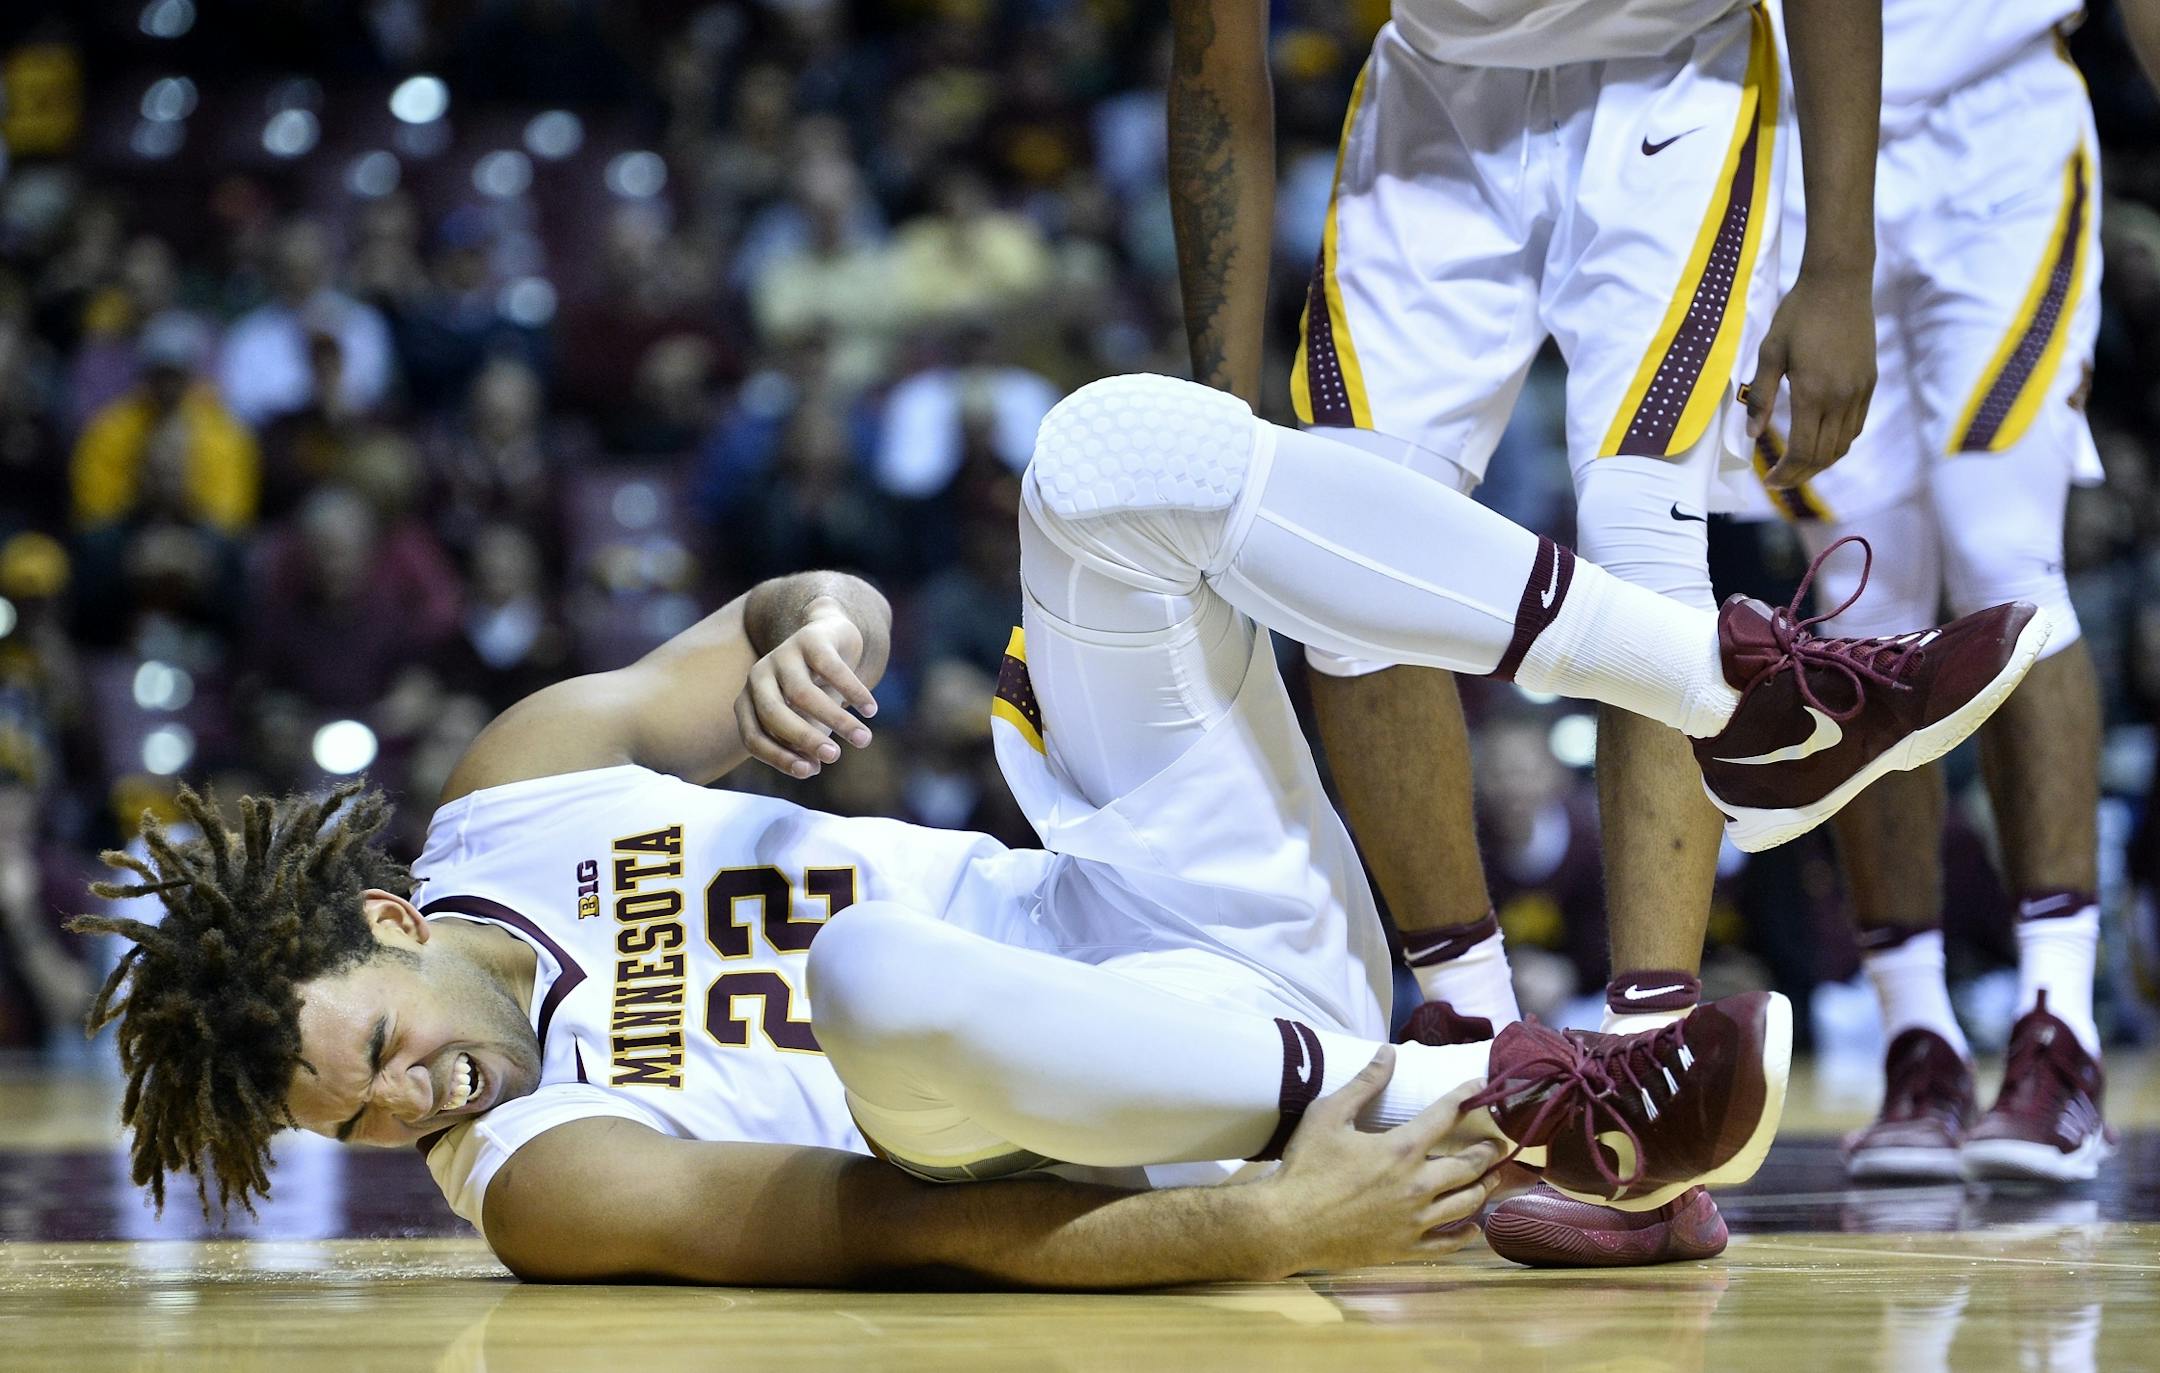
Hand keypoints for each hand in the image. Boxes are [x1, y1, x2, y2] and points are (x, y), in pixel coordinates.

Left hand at [733, 599, 878, 778]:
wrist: (826, 638)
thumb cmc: (814, 689)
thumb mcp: (806, 719)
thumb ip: (805, 742)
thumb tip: (811, 767)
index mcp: (748, 701)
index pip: (753, 737)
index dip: (779, 758)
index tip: (811, 771)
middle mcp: (758, 677)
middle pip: (773, 713)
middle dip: (804, 738)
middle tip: (834, 757)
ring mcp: (782, 655)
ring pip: (803, 693)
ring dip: (836, 719)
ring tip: (864, 739)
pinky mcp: (809, 639)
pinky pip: (831, 669)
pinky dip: (853, 691)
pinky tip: (871, 710)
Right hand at [1258, 1047, 1509, 1273]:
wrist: (1286, 1226)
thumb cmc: (1305, 1167)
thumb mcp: (1327, 1115)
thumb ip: (1364, 1083)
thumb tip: (1388, 1052)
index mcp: (1400, 1149)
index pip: (1445, 1115)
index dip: (1466, 1096)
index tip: (1481, 1086)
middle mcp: (1417, 1185)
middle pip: (1469, 1165)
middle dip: (1489, 1150)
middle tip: (1499, 1143)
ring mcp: (1415, 1220)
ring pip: (1467, 1203)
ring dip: (1484, 1187)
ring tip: (1491, 1178)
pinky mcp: (1406, 1248)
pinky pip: (1449, 1242)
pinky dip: (1467, 1233)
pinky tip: (1473, 1226)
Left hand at [1746, 267, 1875, 488]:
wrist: (1840, 282)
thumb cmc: (1798, 313)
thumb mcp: (1769, 352)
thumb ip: (1760, 395)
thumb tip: (1752, 435)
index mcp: (1813, 392)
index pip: (1802, 450)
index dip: (1786, 472)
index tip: (1768, 480)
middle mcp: (1841, 397)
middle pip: (1824, 455)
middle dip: (1800, 474)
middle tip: (1779, 479)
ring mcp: (1860, 391)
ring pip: (1844, 444)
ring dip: (1821, 462)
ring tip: (1798, 466)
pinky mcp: (1870, 382)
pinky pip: (1856, 425)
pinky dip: (1838, 442)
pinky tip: (1820, 440)